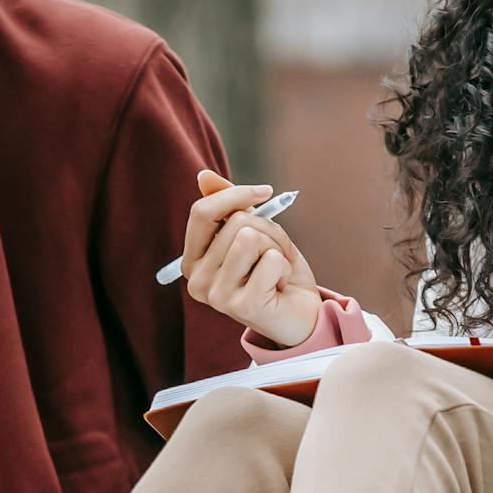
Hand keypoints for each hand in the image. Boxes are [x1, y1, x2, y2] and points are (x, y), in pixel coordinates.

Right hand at [184, 168, 321, 348]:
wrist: (300, 315)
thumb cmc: (274, 272)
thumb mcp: (253, 233)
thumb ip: (228, 207)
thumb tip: (203, 177)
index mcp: (192, 260)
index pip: (202, 212)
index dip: (235, 194)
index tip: (266, 191)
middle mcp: (197, 280)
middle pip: (235, 222)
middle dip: (268, 229)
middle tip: (276, 251)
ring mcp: (217, 295)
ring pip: (251, 237)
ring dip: (277, 247)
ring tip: (277, 268)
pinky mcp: (242, 306)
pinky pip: (271, 260)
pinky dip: (285, 268)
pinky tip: (280, 286)